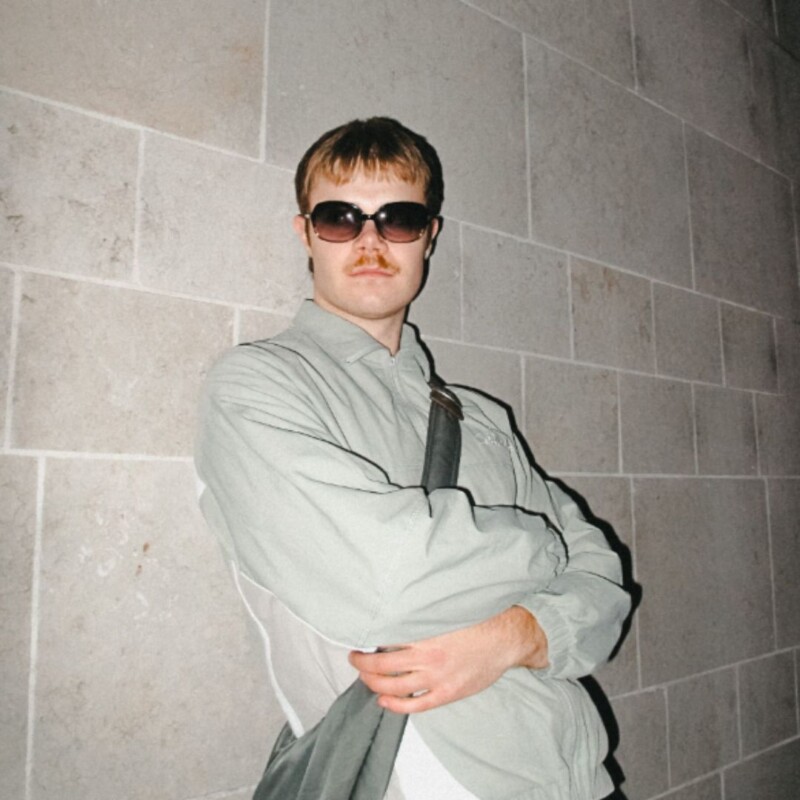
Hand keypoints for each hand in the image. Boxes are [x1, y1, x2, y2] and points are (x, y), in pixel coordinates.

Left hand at [348, 606, 547, 713]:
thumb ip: (421, 613)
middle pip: (382, 666)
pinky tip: (384, 701)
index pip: (385, 641)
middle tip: (355, 658)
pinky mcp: (447, 693)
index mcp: (424, 634)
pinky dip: (395, 705)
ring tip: (364, 677)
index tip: (359, 640)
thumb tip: (398, 607)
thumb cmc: (477, 620)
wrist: (505, 638)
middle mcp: (427, 657)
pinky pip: (415, 704)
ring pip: (394, 687)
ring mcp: (436, 678)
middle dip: (363, 664)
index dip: (367, 643)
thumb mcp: (445, 611)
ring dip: (373, 683)